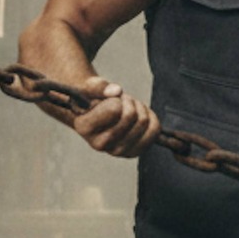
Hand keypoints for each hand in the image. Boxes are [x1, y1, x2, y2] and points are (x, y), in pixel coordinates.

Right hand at [37, 72, 159, 157]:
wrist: (95, 113)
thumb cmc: (91, 97)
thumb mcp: (89, 86)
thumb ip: (98, 86)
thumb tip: (117, 91)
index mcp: (84, 128)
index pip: (115, 109)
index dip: (116, 98)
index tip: (108, 98)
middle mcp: (99, 145)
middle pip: (131, 115)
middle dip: (128, 101)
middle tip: (120, 101)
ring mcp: (117, 151)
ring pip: (144, 122)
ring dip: (139, 108)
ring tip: (127, 108)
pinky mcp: (133, 152)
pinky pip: (154, 130)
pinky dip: (150, 117)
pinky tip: (137, 115)